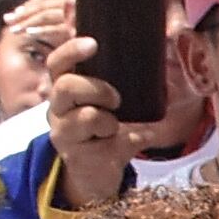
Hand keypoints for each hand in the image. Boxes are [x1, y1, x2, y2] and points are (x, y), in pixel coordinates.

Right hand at [42, 41, 133, 210]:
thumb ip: (125, 83)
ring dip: (108, 119)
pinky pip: (104, 144)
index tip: (93, 43)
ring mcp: (64, 133)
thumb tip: (161, 57)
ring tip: (115, 126)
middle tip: (116, 98)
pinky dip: (127, 140)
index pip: (57, 64)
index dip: (71, 51)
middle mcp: (57, 109)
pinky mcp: (78, 156)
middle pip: (65, 87)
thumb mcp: (113, 105)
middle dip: (96, 88)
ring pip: (85, 116)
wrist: (97, 174)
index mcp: (64, 89)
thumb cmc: (105, 129)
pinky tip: (133, 139)